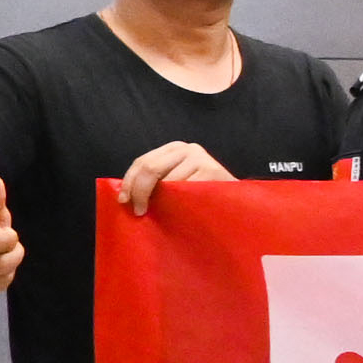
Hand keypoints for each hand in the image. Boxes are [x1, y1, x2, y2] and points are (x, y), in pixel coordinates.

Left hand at [115, 140, 232, 215]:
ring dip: (161, 200)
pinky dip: (179, 202)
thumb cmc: (202, 196)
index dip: (129, 182)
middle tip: (138, 211)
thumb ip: (156, 180)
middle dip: (139, 191)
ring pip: (167, 182)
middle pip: (150, 168)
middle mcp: (187, 148)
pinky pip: (184, 189)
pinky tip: (182, 209)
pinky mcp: (211, 170)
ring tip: (164, 213)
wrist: (238, 203)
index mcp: (174, 148)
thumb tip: (124, 192)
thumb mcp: (175, 182)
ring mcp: (201, 158)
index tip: (124, 201)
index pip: (142, 162)